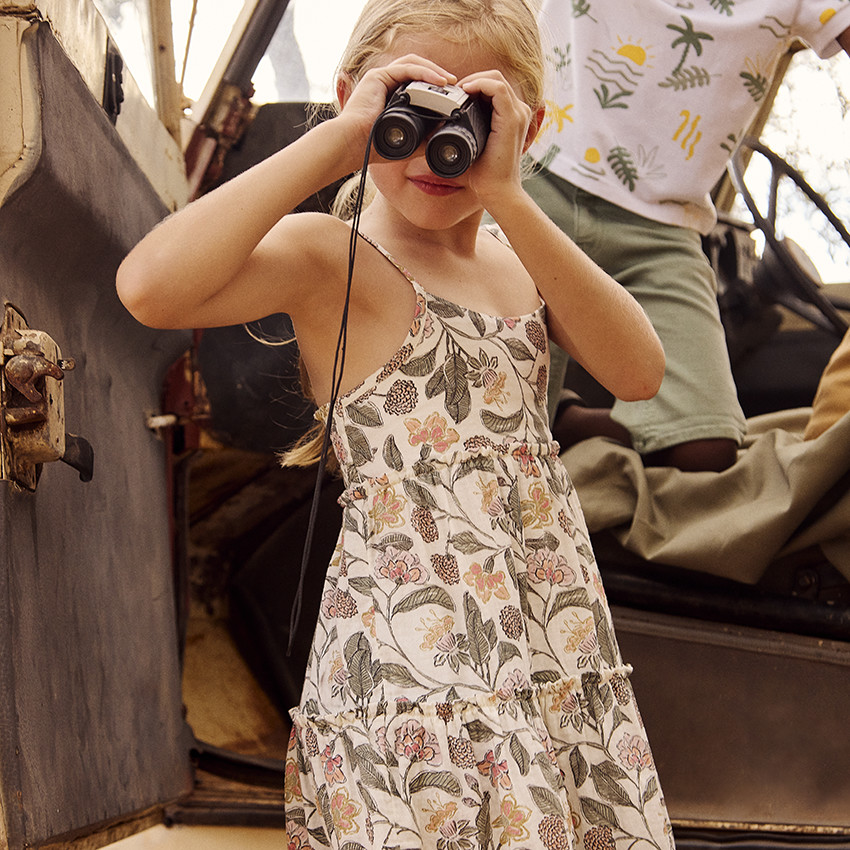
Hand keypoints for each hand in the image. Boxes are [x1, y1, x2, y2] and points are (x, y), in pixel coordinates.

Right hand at [335, 55, 457, 160]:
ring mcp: (381, 78)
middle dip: (437, 75)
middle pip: (416, 70)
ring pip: (414, 64)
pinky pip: (408, 68)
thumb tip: (444, 135)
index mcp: (390, 97)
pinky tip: (440, 81)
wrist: (353, 145)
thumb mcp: (407, 142)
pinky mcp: (378, 76)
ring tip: (450, 82)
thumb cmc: (373, 147)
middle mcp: (385, 84)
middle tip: (455, 86)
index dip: (434, 87)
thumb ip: (424, 137)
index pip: (415, 83)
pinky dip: (425, 72)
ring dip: (434, 71)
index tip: (451, 97)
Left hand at [457, 71, 539, 206]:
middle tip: (454, 91)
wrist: (498, 191)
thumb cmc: (486, 174)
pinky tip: (465, 92)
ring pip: (496, 79)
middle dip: (472, 80)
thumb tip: (444, 123)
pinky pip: (497, 89)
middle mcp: (518, 112)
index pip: (494, 87)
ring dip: (474, 80)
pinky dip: (480, 85)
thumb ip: (469, 130)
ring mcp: (517, 114)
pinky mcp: (512, 119)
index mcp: (511, 116)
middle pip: (495, 79)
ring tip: (458, 91)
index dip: (474, 84)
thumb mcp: (475, 145)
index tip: (456, 95)